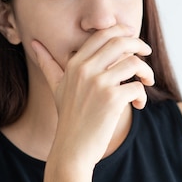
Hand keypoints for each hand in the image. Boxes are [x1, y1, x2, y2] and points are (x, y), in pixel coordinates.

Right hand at [31, 25, 154, 166]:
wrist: (72, 149)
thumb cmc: (68, 118)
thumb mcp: (56, 87)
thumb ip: (48, 64)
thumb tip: (34, 43)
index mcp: (75, 64)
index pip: (103, 34)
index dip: (122, 32)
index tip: (133, 40)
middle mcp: (85, 70)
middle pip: (121, 42)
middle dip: (139, 45)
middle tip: (147, 54)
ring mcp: (98, 84)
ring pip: (134, 62)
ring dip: (146, 71)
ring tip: (147, 81)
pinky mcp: (112, 100)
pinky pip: (137, 86)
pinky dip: (142, 95)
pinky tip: (138, 104)